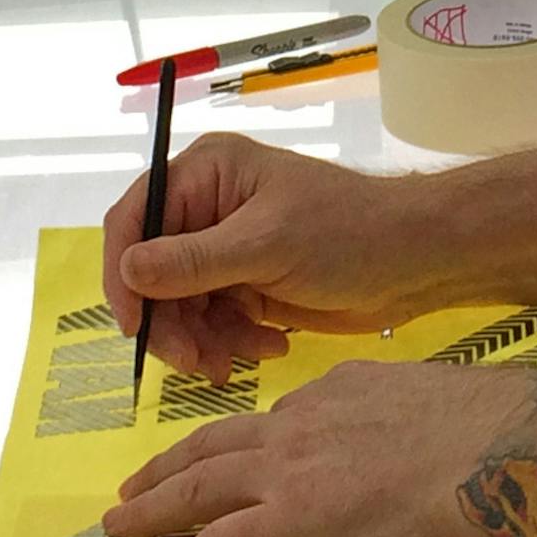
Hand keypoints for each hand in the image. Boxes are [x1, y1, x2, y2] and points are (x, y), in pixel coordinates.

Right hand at [102, 133, 441, 375]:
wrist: (413, 263)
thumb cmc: (349, 233)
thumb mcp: (268, 246)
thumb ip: (194, 261)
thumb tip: (128, 270)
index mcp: (208, 172)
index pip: (134, 218)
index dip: (123, 273)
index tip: (133, 326)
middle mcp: (209, 205)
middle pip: (151, 273)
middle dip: (170, 322)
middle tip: (197, 363)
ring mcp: (227, 248)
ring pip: (179, 307)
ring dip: (201, 341)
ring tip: (235, 364)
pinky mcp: (246, 284)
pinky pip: (212, 322)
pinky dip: (231, 343)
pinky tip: (268, 349)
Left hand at [102, 360, 536, 536]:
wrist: (492, 445)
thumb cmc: (484, 426)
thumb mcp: (425, 394)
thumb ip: (390, 411)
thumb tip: (390, 430)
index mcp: (336, 386)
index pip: (277, 416)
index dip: (249, 443)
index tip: (236, 459)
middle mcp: (300, 418)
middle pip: (214, 444)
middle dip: (169, 465)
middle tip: (135, 484)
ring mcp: (288, 468)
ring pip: (197, 487)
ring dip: (151, 506)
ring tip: (119, 522)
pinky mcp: (288, 519)